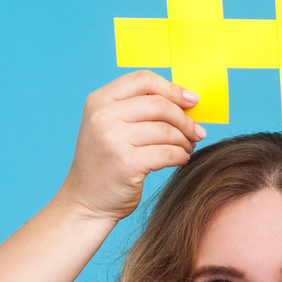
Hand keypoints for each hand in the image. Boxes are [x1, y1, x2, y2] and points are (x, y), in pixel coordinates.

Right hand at [58, 71, 205, 221]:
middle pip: (159, 104)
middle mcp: (102, 116)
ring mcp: (112, 139)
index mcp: (99, 101)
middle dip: (185, 119)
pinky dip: (180, 156)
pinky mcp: (126, 163)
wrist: (85, 202)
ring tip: (188, 147)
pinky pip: (167, 153)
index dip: (172, 89)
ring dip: (184, 140)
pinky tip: (181, 160)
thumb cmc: (105, 164)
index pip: (143, 80)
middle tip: (197, 132)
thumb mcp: (110, 127)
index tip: (192, 101)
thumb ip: (138, 109)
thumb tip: (186, 100)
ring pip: (166, 130)